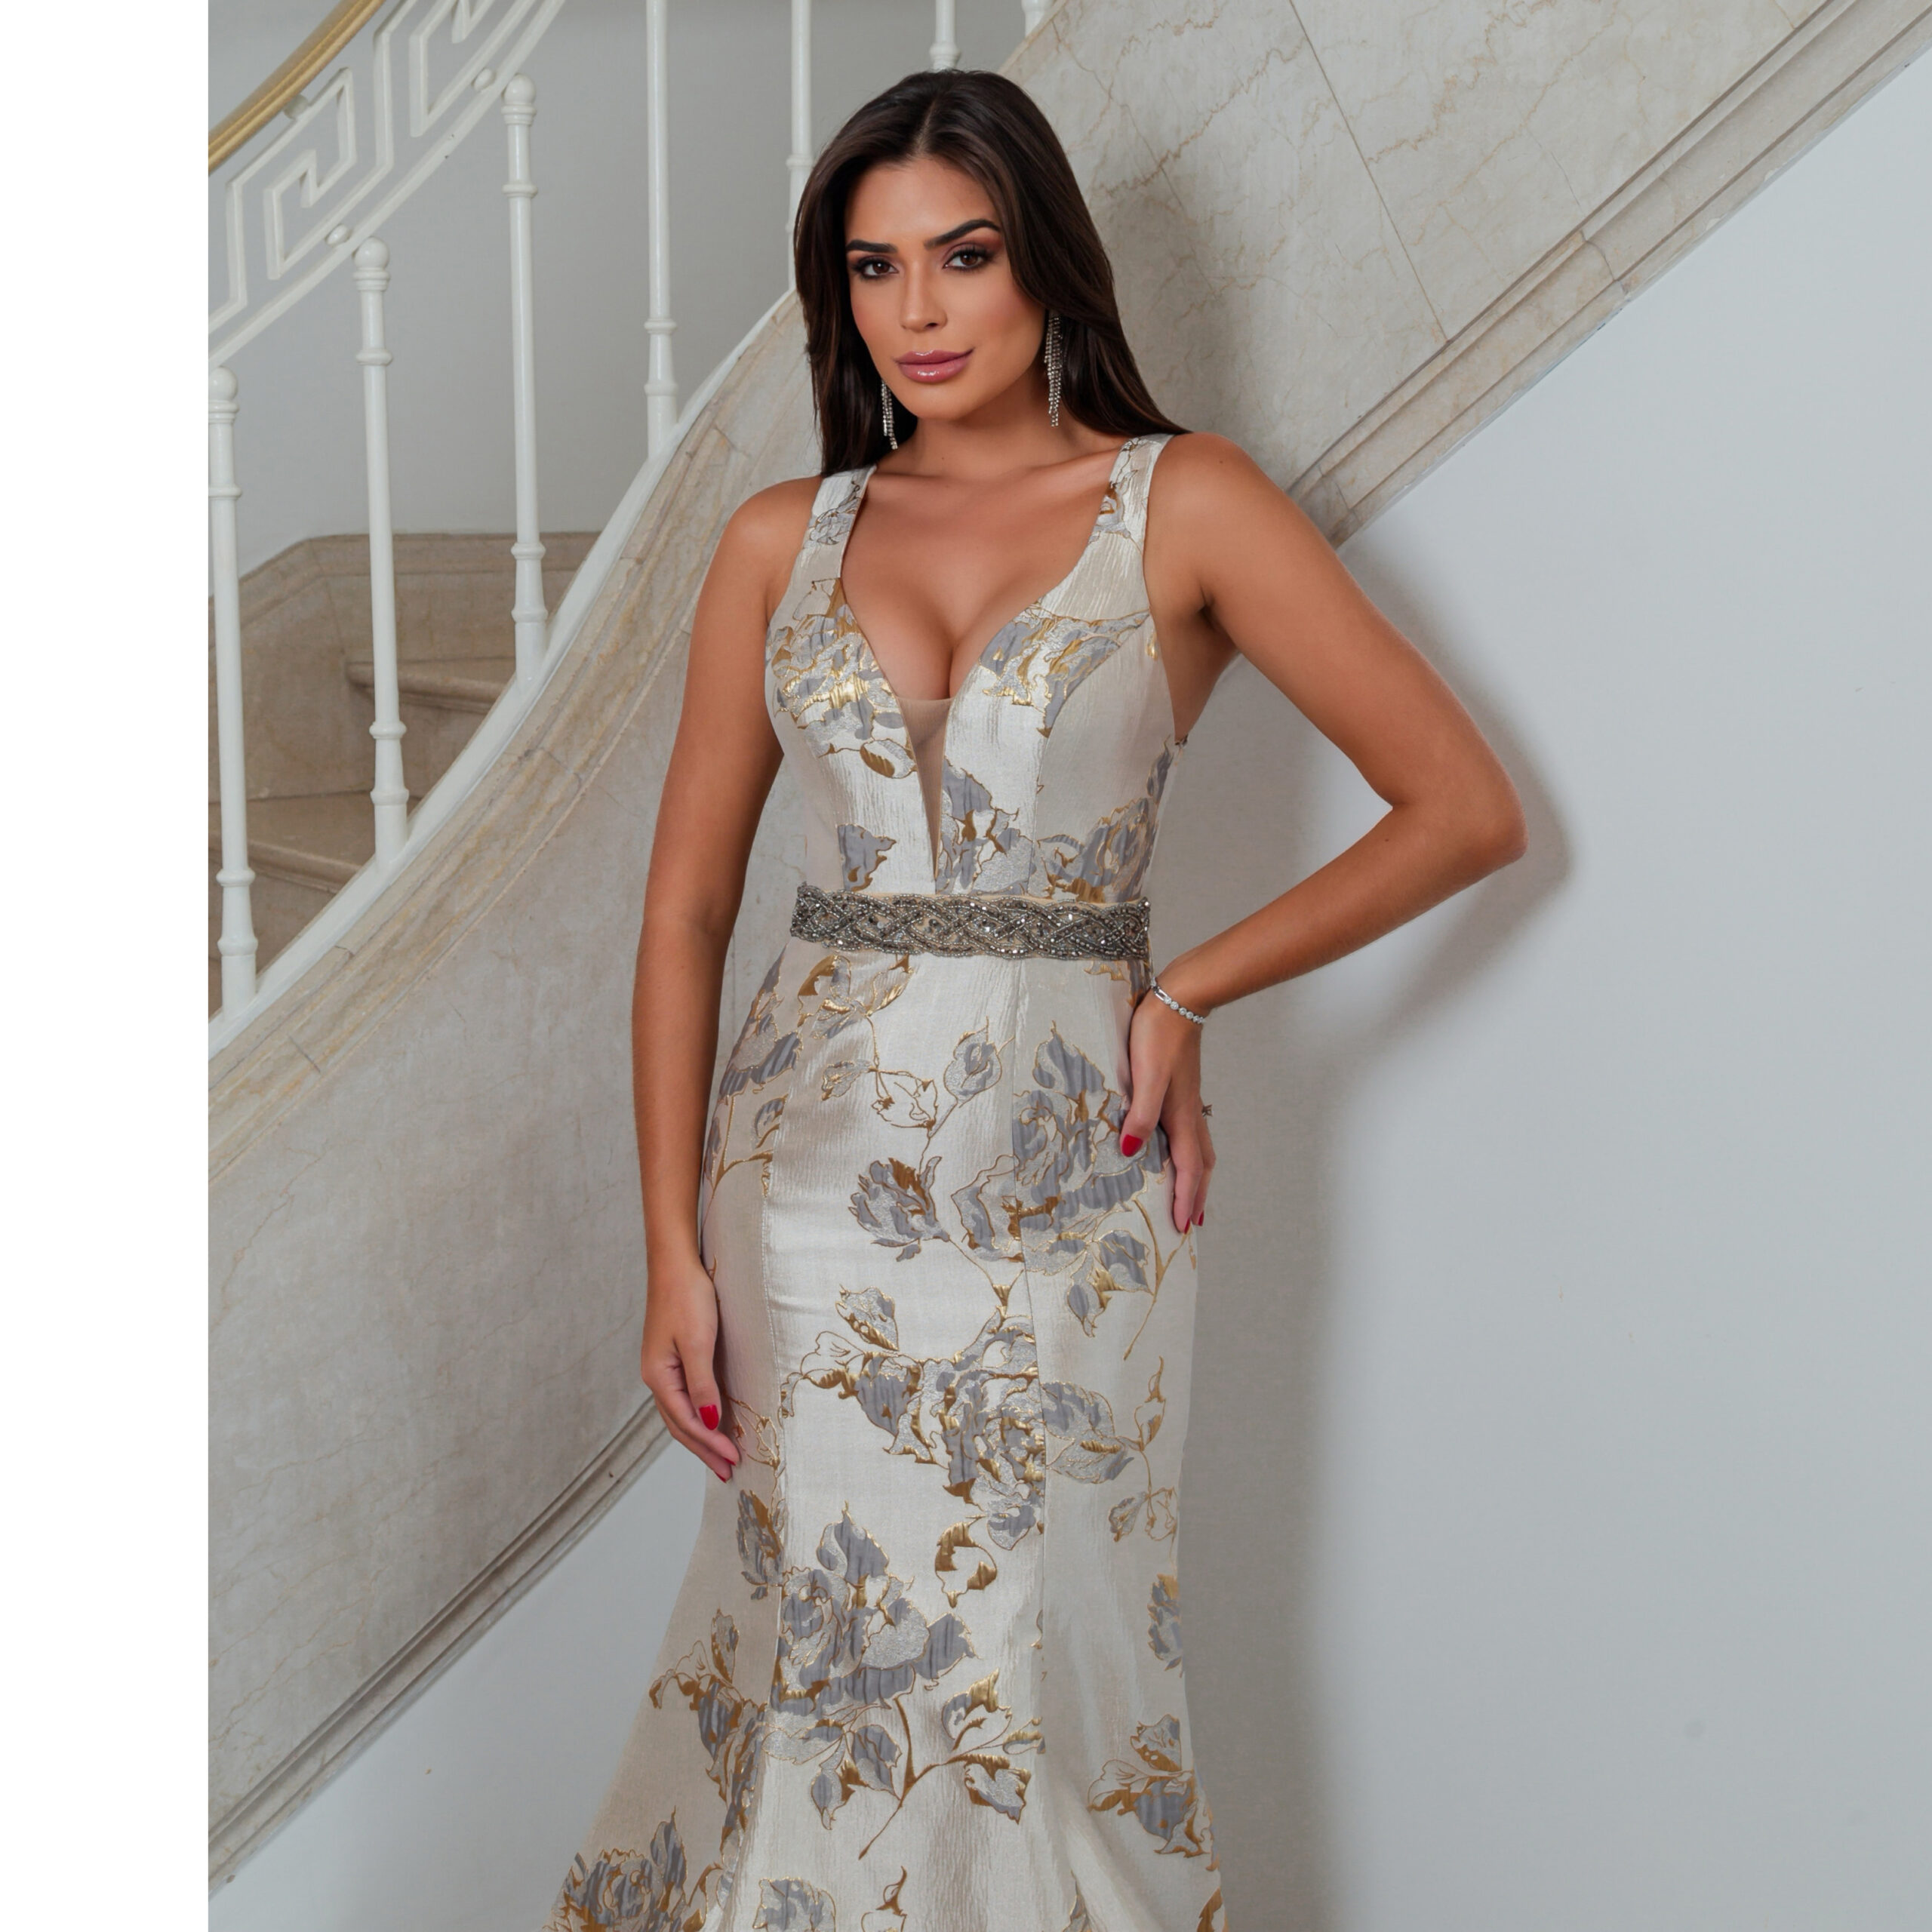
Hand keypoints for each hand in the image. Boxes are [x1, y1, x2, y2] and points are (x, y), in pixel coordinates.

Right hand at [639, 1252, 741, 1481]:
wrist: (675, 1263)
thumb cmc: (687, 1298)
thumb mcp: (698, 1343)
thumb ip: (702, 1385)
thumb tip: (708, 1424)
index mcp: (659, 1376)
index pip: (686, 1422)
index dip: (710, 1444)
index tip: (734, 1460)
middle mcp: (657, 1377)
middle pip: (680, 1425)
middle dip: (703, 1450)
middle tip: (727, 1472)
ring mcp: (662, 1368)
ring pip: (680, 1413)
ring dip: (699, 1436)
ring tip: (719, 1455)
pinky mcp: (672, 1357)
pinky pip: (684, 1397)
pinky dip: (697, 1415)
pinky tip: (710, 1420)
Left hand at [1119, 980, 1213, 1233]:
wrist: (1179, 1000)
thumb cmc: (1159, 1036)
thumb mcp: (1145, 1076)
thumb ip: (1140, 1114)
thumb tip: (1132, 1152)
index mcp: (1182, 1116)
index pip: (1188, 1168)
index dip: (1184, 1198)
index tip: (1182, 1227)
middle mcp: (1189, 1113)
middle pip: (1200, 1165)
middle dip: (1196, 1195)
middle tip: (1192, 1223)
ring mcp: (1188, 1100)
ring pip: (1199, 1148)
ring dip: (1196, 1176)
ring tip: (1191, 1194)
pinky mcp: (1182, 1088)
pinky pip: (1191, 1132)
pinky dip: (1189, 1151)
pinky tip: (1176, 1147)